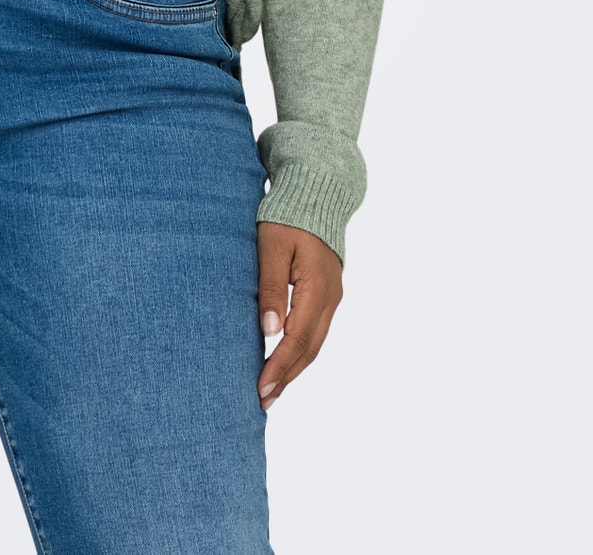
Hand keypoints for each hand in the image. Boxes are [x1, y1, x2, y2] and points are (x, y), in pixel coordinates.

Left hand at [256, 221, 342, 407]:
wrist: (316, 192)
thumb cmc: (287, 216)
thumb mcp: (271, 246)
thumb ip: (271, 287)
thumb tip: (269, 331)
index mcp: (318, 287)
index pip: (297, 339)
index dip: (279, 367)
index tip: (260, 388)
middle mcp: (330, 298)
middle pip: (309, 348)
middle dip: (286, 377)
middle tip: (262, 401)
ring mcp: (332, 297)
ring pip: (314, 343)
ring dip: (294, 368)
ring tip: (271, 390)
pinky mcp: (327, 294)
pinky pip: (315, 331)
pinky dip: (299, 351)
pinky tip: (284, 361)